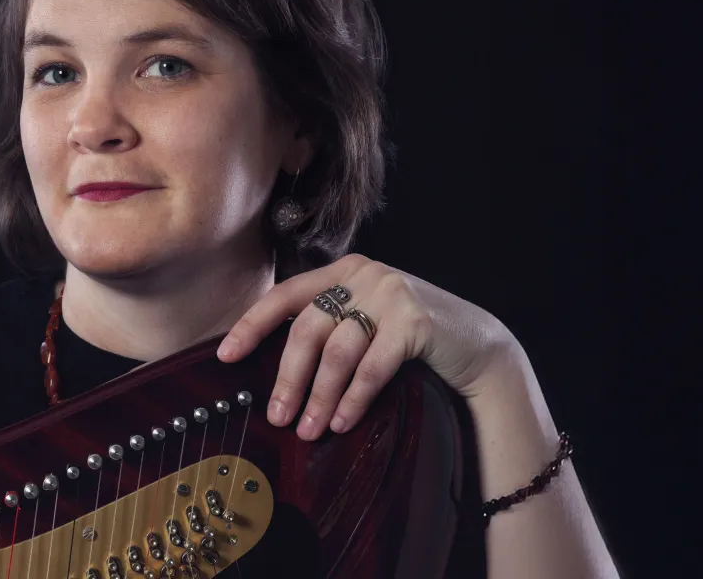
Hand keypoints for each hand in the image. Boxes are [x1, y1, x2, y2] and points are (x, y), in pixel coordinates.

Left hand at [217, 253, 521, 439]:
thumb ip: (330, 326)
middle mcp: (365, 274)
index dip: (252, 325)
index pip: (285, 295)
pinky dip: (353, 398)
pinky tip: (342, 421)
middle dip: (288, 378)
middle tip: (277, 417)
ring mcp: (391, 294)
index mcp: (344, 271)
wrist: (477, 343)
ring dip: (320, 397)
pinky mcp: (415, 320)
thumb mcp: (366, 319)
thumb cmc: (411, 338)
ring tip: (310, 430)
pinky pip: (372, 366)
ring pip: (338, 352)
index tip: (226, 355)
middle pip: (308, 329)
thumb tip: (277, 374)